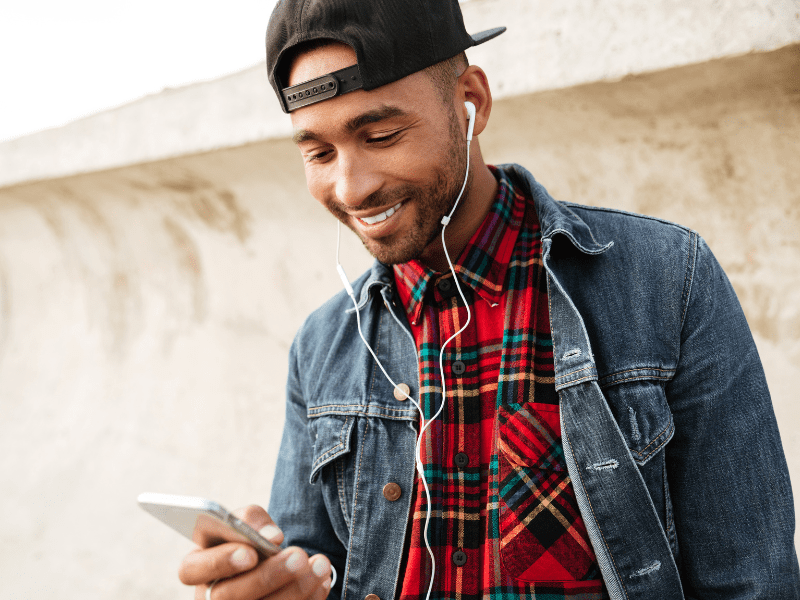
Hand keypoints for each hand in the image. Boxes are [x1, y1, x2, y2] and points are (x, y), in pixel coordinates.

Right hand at [178, 505, 332, 599]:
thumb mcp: (247, 524)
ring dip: (295, 589)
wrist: (269, 569)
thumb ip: (251, 519)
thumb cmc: (252, 541)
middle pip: (229, 596)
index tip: (251, 552)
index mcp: (198, 567)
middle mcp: (209, 596)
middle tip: (299, 555)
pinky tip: (322, 581)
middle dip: (268, 575)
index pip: (191, 569)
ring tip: (320, 565)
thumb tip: (271, 536)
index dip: (219, 561)